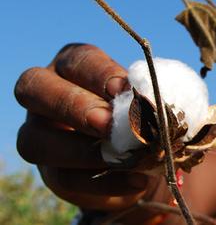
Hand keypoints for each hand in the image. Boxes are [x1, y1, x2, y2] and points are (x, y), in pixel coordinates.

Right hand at [14, 43, 150, 209]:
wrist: (146, 153)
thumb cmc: (147, 112)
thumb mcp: (151, 101)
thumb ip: (148, 98)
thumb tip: (153, 102)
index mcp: (75, 66)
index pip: (77, 60)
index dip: (98, 73)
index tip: (123, 89)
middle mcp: (48, 95)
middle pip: (34, 88)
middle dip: (72, 105)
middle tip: (106, 123)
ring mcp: (42, 135)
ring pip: (35, 140)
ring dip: (80, 152)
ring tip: (122, 158)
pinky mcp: (53, 172)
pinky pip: (64, 180)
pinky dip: (102, 184)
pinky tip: (136, 182)